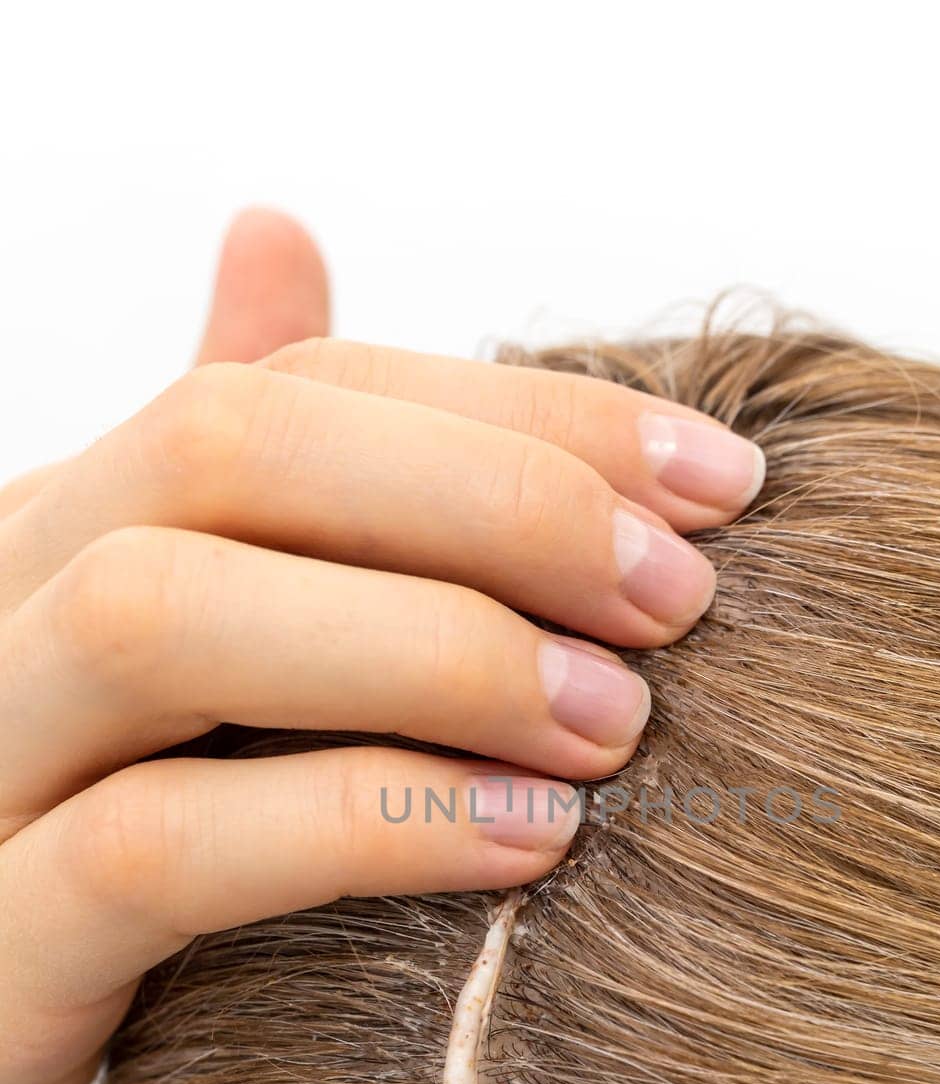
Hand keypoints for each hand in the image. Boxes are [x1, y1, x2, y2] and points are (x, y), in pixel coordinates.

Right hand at [0, 210, 762, 1083]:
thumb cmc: (116, 842)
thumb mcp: (187, 650)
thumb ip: (245, 481)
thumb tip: (275, 226)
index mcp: (70, 529)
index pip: (300, 390)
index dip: (521, 417)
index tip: (718, 486)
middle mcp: (4, 610)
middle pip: (227, 453)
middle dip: (489, 502)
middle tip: (678, 600)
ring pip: (159, 619)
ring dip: (429, 648)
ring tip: (614, 726)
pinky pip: (151, 851)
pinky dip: (358, 823)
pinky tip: (528, 843)